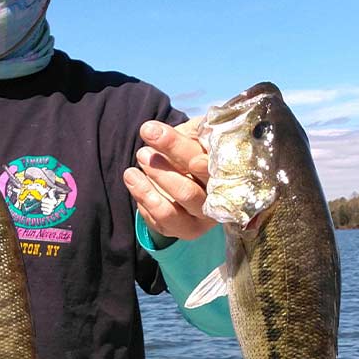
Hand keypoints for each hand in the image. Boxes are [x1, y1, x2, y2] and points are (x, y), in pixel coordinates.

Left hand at [123, 118, 213, 241]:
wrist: (188, 174)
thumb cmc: (195, 149)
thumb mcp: (197, 135)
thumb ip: (195, 132)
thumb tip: (183, 128)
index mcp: (227, 177)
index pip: (212, 171)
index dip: (196, 162)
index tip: (179, 149)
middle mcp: (217, 203)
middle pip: (188, 193)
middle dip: (161, 171)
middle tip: (142, 153)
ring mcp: (199, 220)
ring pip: (168, 212)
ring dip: (145, 190)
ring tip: (130, 171)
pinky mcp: (182, 230)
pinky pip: (157, 219)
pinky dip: (142, 198)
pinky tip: (133, 180)